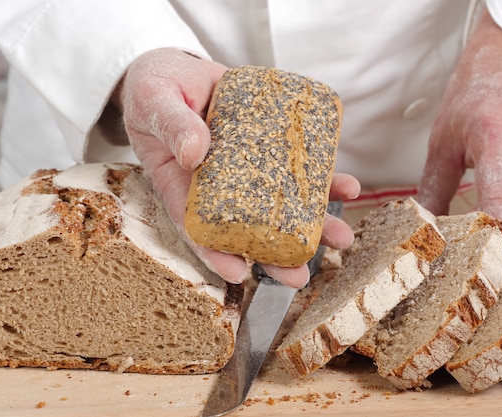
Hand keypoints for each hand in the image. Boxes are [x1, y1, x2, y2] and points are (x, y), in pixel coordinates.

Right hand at [113, 48, 358, 286]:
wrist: (181, 69)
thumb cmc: (156, 89)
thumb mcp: (155, 100)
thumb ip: (172, 123)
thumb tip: (194, 152)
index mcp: (183, 186)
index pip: (198, 227)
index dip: (216, 253)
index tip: (238, 274)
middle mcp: (220, 186)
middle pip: (248, 228)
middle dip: (275, 255)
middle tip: (300, 275)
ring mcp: (249, 168)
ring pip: (281, 203)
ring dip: (312, 223)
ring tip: (340, 238)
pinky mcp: (272, 147)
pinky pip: (298, 166)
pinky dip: (323, 178)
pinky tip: (346, 186)